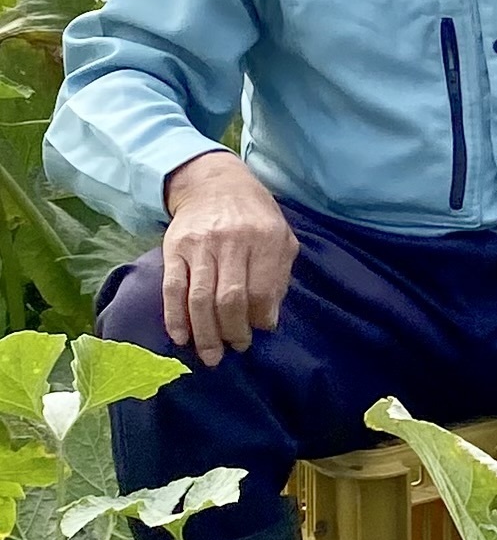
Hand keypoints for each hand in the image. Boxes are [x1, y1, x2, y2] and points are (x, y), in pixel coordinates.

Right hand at [161, 152, 298, 368]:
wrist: (214, 184)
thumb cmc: (254, 215)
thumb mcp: (280, 235)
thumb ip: (279, 275)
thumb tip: (269, 319)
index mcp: (264, 237)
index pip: (261, 289)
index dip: (260, 317)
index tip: (260, 331)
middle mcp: (231, 241)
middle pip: (229, 299)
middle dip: (232, 332)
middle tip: (236, 348)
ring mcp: (200, 245)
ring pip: (200, 299)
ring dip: (205, 334)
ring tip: (212, 355)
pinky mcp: (174, 249)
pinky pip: (173, 289)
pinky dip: (176, 318)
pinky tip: (183, 338)